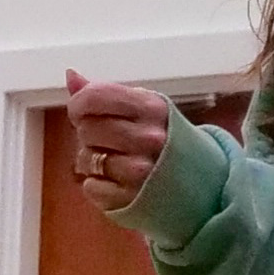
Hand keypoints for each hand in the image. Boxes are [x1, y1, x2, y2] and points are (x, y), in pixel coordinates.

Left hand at [64, 73, 169, 212]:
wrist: (202, 184)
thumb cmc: (166, 141)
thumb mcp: (145, 110)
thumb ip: (106, 94)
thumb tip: (71, 75)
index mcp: (152, 107)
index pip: (95, 96)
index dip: (78, 104)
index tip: (81, 113)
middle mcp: (149, 138)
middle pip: (86, 128)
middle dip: (88, 134)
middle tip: (107, 141)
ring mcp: (141, 171)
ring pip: (85, 158)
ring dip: (91, 161)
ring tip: (113, 161)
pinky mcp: (131, 199)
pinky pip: (90, 187)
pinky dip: (96, 185)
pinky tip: (115, 182)